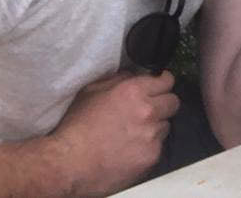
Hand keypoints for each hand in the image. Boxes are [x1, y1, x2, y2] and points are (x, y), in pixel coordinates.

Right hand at [49, 70, 177, 196]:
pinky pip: (158, 147)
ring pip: (165, 126)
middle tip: (148, 112)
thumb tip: (134, 75)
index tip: (158, 88)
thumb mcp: (91, 92)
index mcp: (134, 91)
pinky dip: (148, 148)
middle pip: (173, 102)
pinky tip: (131, 151)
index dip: (161, 84)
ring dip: (155, 128)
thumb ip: (118, 79)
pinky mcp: (151, 156)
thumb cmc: (75, 127)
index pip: (166, 81)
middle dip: (162, 105)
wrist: (67, 164)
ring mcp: (152, 135)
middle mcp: (148, 111)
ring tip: (134, 135)